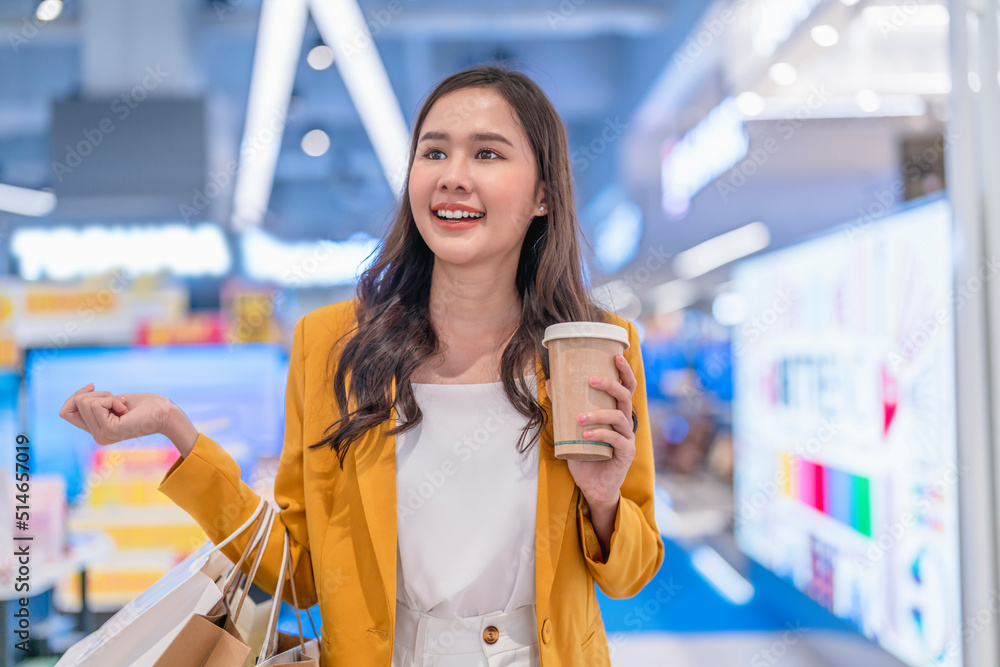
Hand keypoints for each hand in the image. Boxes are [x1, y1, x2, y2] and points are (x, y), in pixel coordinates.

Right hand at [59, 383, 172, 445]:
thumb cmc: (144, 405)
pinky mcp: (110, 431)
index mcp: (96, 431)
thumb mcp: (112, 402)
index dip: (75, 396)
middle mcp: (97, 437)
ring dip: (106, 396)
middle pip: (76, 403)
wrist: (165, 412)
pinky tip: (126, 409)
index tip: (93, 387)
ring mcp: (102, 436)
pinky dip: (111, 399)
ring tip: (123, 405)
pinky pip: (96, 405)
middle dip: (97, 394)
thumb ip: (93, 404)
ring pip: (85, 402)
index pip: (65, 412)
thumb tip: (78, 396)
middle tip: (119, 401)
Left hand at [546, 353, 637, 507]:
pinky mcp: (626, 453)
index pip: (626, 387)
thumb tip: (550, 382)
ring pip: (619, 417)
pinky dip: (601, 434)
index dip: (624, 371)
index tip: (615, 355)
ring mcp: (628, 437)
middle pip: (626, 396)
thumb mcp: (571, 428)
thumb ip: (564, 407)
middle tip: (591, 380)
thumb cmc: (584, 454)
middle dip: (611, 384)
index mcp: (616, 412)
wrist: (593, 486)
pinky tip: (585, 435)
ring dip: (598, 414)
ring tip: (578, 418)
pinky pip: (616, 439)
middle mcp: (625, 422)